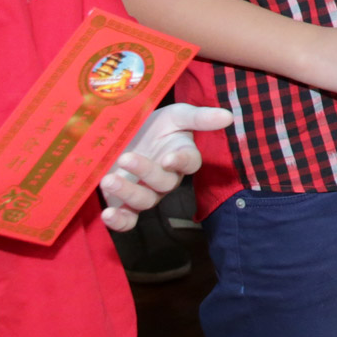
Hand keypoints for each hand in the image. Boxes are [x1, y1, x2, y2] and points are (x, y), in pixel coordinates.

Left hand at [98, 102, 233, 230]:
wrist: (120, 134)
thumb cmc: (152, 125)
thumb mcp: (175, 115)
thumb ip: (199, 117)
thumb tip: (229, 117)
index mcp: (181, 156)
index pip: (190, 162)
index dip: (181, 162)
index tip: (169, 158)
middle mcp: (166, 178)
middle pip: (164, 183)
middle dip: (145, 171)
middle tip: (125, 157)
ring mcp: (145, 192)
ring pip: (145, 201)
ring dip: (128, 193)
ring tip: (108, 180)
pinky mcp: (124, 203)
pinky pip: (128, 220)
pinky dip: (119, 221)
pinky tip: (107, 214)